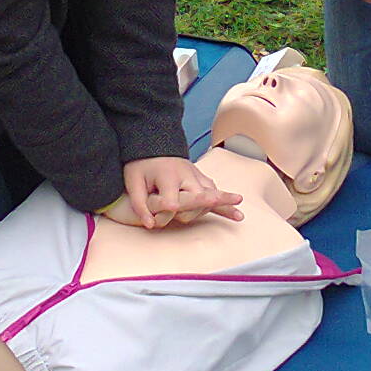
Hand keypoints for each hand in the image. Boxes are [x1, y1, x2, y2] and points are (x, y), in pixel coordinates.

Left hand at [110, 157, 243, 228]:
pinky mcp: (202, 180)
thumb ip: (140, 204)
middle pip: (196, 200)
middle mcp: (187, 175)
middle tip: (176, 211)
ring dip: (212, 205)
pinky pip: (216, 193)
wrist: (153, 145)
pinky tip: (238, 215)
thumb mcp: (133, 182)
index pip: (172, 203)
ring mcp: (197, 177)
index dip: (164, 213)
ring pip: (208, 197)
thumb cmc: (141, 165)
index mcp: (169, 175)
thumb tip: (150, 225)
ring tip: (235, 205)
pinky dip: (226, 205)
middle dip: (188, 210)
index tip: (154, 220)